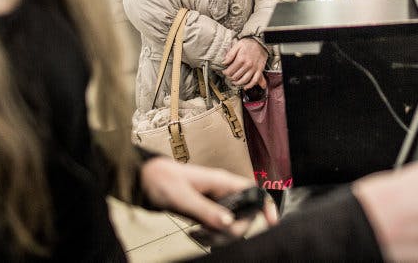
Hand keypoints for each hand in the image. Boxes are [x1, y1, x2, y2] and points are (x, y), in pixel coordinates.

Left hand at [139, 156, 277, 233]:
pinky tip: (195, 234)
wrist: (146, 180)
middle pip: (244, 215)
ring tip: (197, 234)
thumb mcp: (182, 198)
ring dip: (218, 236)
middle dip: (232, 230)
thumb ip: (205, 211)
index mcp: (222, 181)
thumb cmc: (162, 181)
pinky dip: (210, 236)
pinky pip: (218, 228)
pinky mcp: (208, 212)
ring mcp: (216, 203)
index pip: (254, 191)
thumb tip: (228, 224)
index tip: (271, 222)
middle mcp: (223, 192)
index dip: (265, 205)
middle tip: (210, 233)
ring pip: (231, 225)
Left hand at [222, 38, 267, 88]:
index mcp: (241, 59)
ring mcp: (254, 68)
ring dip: (238, 83)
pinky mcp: (259, 70)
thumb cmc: (249, 43)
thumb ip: (230, 54)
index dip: (225, 73)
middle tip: (229, 76)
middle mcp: (248, 65)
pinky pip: (254, 80)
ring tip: (234, 82)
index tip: (224, 71)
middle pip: (236, 77)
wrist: (261, 42)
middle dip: (230, 77)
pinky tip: (245, 86)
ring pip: (244, 80)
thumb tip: (224, 62)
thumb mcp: (237, 45)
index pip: (230, 71)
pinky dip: (249, 85)